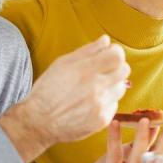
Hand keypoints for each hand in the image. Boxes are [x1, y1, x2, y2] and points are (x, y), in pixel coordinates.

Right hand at [0, 35, 129, 162]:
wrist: (38, 122)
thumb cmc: (47, 90)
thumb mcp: (62, 64)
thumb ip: (87, 51)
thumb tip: (106, 40)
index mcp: (85, 70)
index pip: (117, 55)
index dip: (115, 52)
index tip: (109, 54)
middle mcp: (96, 87)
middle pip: (124, 71)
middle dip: (117, 67)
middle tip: (105, 71)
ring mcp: (100, 105)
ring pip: (121, 88)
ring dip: (112, 85)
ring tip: (96, 88)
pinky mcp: (101, 120)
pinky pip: (114, 105)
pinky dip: (106, 102)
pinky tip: (91, 103)